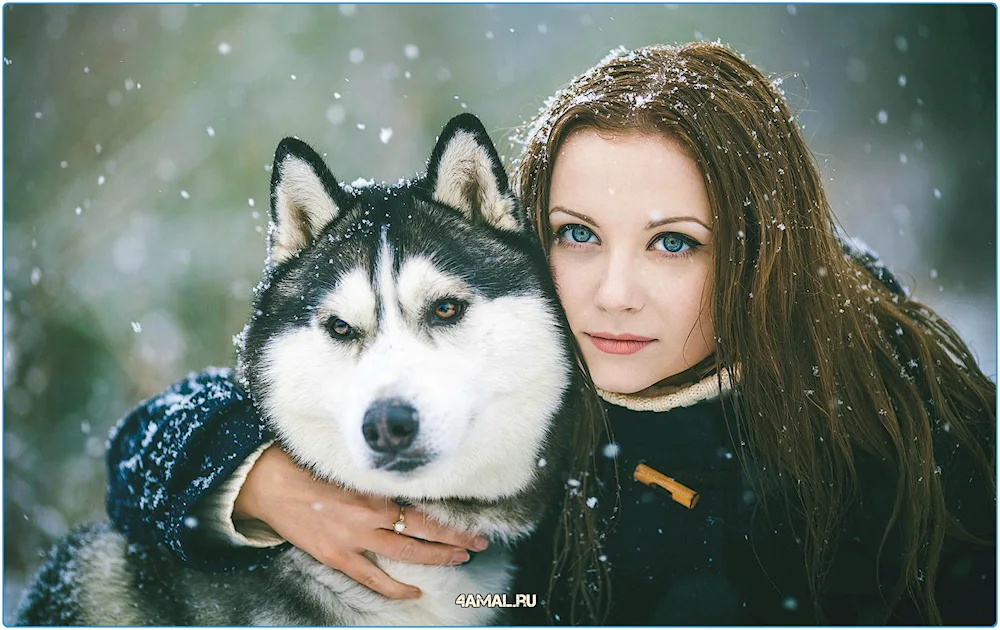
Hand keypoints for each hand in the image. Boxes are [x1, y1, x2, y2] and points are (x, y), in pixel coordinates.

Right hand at [233, 444, 487, 598]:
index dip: (453, 520)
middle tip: (479, 542)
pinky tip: (414, 591)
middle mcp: (369, 516)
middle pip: (424, 533)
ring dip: (436, 558)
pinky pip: (372, 579)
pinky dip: (395, 588)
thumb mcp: (351, 462)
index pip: (426, 509)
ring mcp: (353, 539)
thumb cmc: (310, 464)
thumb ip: (381, 474)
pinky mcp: (336, 556)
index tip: (475, 522)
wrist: (268, 482)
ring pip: (406, 555)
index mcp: (375, 489)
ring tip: (459, 559)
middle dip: (455, 540)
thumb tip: (416, 476)